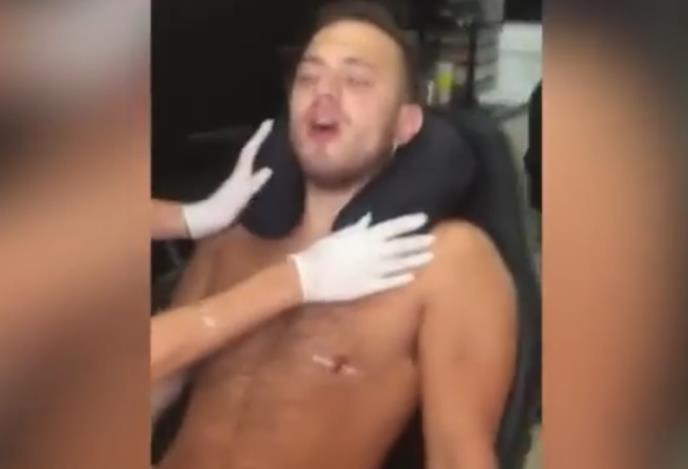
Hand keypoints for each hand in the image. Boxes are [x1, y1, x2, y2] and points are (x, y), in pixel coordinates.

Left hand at [182, 119, 273, 238]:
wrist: (207, 220)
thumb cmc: (225, 207)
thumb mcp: (243, 194)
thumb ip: (256, 182)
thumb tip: (269, 169)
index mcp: (241, 172)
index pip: (251, 149)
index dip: (260, 136)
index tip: (268, 122)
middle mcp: (239, 173)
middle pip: (250, 151)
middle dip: (259, 140)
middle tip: (270, 130)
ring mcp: (236, 181)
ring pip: (249, 161)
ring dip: (257, 151)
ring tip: (268, 145)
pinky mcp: (235, 190)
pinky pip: (249, 171)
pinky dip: (255, 165)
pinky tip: (259, 171)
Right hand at [290, 213, 434, 302]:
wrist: (308, 276)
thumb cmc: (320, 252)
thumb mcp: (339, 235)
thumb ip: (357, 228)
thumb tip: (369, 219)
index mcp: (365, 237)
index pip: (393, 227)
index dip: (409, 223)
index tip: (423, 219)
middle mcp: (373, 253)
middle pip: (401, 246)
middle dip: (418, 242)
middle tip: (433, 240)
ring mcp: (372, 271)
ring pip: (399, 264)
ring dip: (414, 260)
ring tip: (429, 257)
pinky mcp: (368, 287)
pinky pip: (388, 282)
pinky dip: (400, 279)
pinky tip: (412, 277)